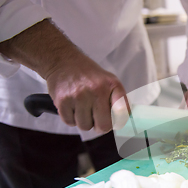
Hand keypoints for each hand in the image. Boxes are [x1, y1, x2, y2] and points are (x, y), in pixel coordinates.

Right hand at [0, 19, 127, 131]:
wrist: (63, 60)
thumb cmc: (88, 75)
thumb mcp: (109, 81)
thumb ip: (118, 100)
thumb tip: (125, 121)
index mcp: (112, 85)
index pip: (122, 112)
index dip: (119, 121)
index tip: (115, 121)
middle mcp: (96, 90)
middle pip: (103, 126)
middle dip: (100, 126)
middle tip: (96, 118)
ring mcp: (78, 96)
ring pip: (85, 126)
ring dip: (84, 121)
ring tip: (82, 108)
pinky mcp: (62, 101)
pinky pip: (70, 122)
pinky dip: (71, 118)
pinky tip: (72, 106)